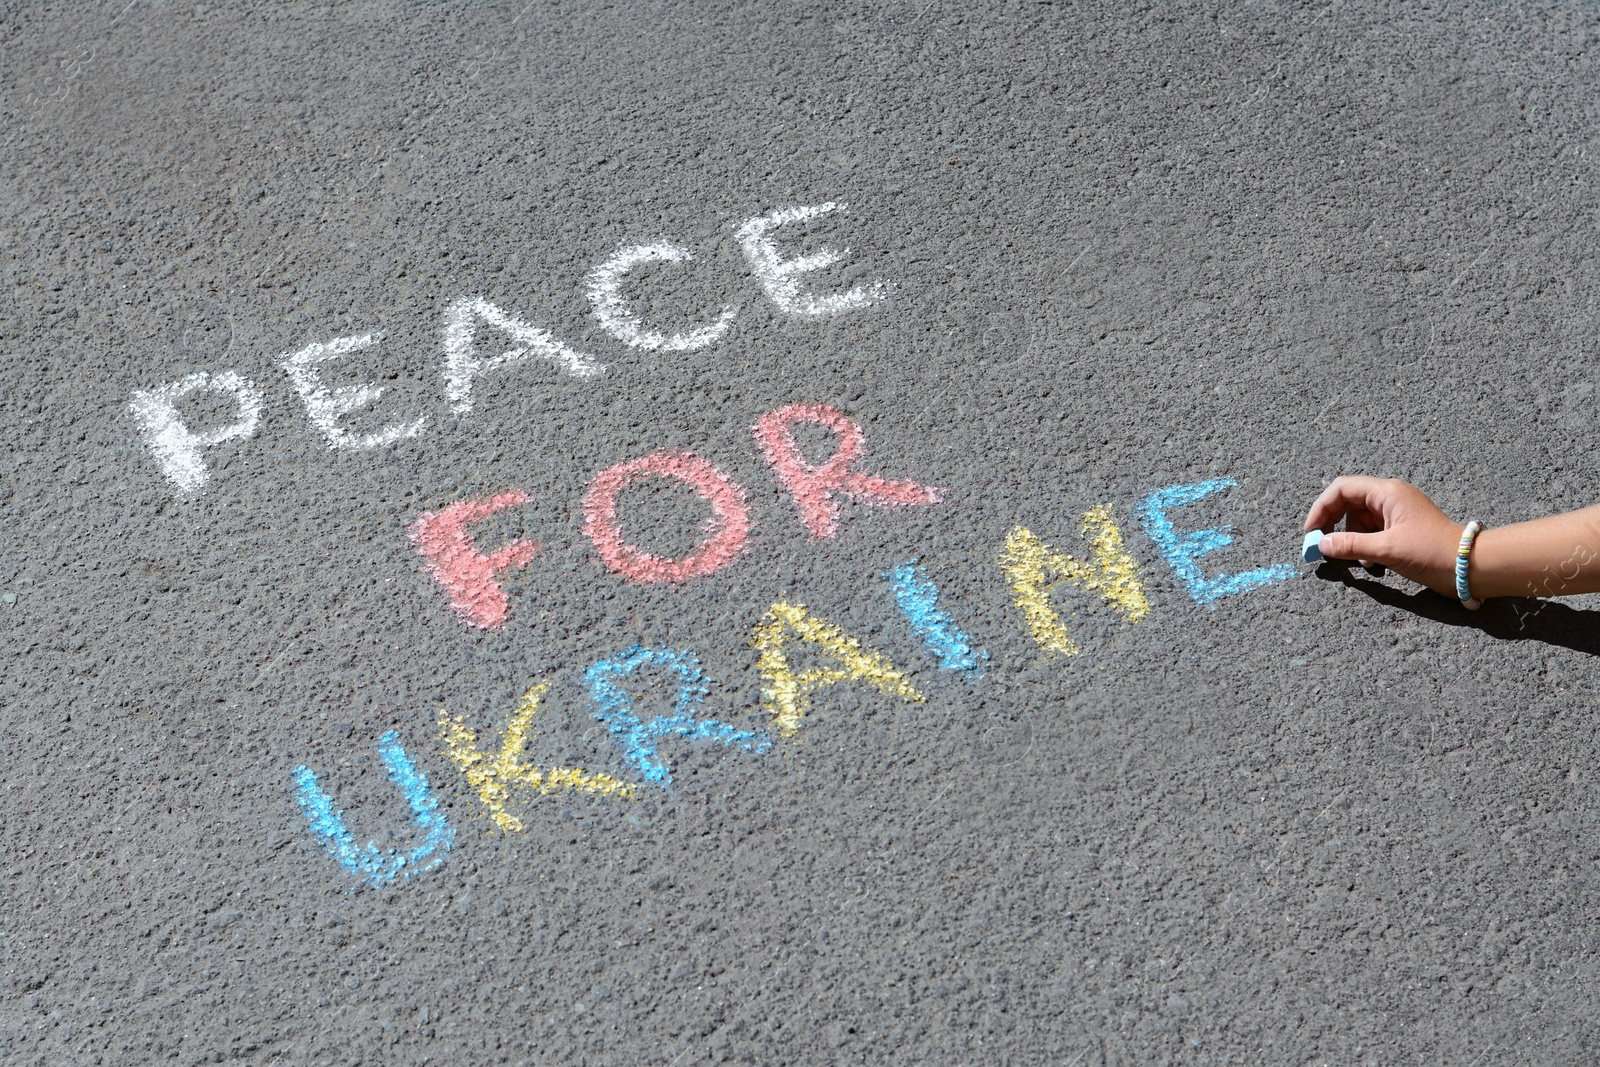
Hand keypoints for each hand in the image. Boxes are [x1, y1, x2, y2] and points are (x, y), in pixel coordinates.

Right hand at [1304, 477, 1462, 596]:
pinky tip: (1371, 562)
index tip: (1310, 533)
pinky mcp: (1401, 528)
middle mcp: (1390, 497)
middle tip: (1322, 547)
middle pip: (1348, 503)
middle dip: (1332, 524)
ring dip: (1350, 538)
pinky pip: (1372, 531)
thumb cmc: (1432, 552)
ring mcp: (1397, 512)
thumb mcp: (1386, 550)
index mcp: (1387, 493)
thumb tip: (1321, 545)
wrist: (1470, 566)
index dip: (1321, 509)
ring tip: (1356, 560)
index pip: (1342, 489)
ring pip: (1359, 519)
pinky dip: (1365, 545)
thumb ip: (1350, 545)